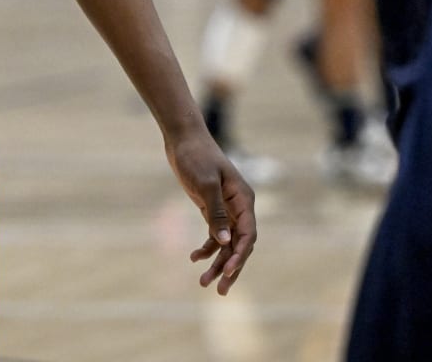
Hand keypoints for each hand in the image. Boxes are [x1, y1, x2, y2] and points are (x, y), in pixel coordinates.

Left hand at [168, 127, 256, 294]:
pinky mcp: (212, 209)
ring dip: (216, 262)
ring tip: (203, 283)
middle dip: (230, 268)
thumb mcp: (205, 183)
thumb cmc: (196, 157)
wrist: (183, 139)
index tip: (227, 272)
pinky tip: (193, 258)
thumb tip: (225, 241)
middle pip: (239, 244)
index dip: (240, 256)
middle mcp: (239, 207)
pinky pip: (214, 235)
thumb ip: (216, 212)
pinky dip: (206, 248)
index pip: (248, 235)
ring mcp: (226, 209)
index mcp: (243, 200)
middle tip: (220, 290)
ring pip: (226, 243)